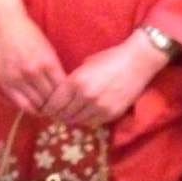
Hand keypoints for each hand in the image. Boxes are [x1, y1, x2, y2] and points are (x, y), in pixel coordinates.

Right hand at [0, 11, 66, 113]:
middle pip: (51, 100)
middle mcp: (33, 72)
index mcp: (48, 62)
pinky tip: (36, 108)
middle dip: (58, 107)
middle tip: (62, 111)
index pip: (63, 90)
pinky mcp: (5, 83)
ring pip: (37, 104)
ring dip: (44, 109)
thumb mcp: (48, 50)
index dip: (68, 100)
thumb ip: (56, 70)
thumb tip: (66, 90)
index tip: (70, 103)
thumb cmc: (29, 35)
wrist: (4, 26)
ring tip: (50, 110)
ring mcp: (18, 79)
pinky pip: (21, 104)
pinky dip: (30, 108)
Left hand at [42, 30, 169, 125]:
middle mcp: (85, 97)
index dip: (47, 108)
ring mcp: (99, 107)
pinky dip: (85, 120)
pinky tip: (84, 114)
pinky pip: (92, 122)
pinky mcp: (111, 114)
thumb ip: (72, 80)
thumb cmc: (110, 58)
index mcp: (76, 81)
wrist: (137, 62)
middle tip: (54, 115)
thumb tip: (61, 94)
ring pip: (77, 120)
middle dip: (57, 115)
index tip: (45, 110)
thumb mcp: (85, 65)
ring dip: (71, 119)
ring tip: (68, 116)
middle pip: (64, 114)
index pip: (54, 103)